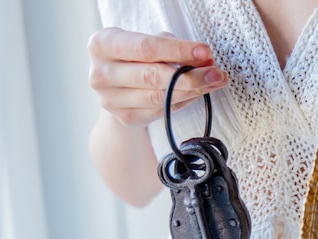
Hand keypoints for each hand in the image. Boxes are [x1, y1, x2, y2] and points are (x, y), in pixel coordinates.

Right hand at [87, 28, 227, 127]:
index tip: (205, 53)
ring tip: (214, 82)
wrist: (117, 86)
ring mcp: (110, 100)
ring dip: (193, 91)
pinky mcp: (124, 118)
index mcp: (102, 44)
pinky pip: (162, 111)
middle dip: (191, 75)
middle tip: (216, 73)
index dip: (178, 51)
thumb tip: (204, 60)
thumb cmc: (135, 57)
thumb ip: (171, 47)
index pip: (146, 48)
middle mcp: (100, 74)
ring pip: (160, 97)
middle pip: (153, 76)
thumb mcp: (147, 42)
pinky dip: (184, 102)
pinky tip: (198, 93)